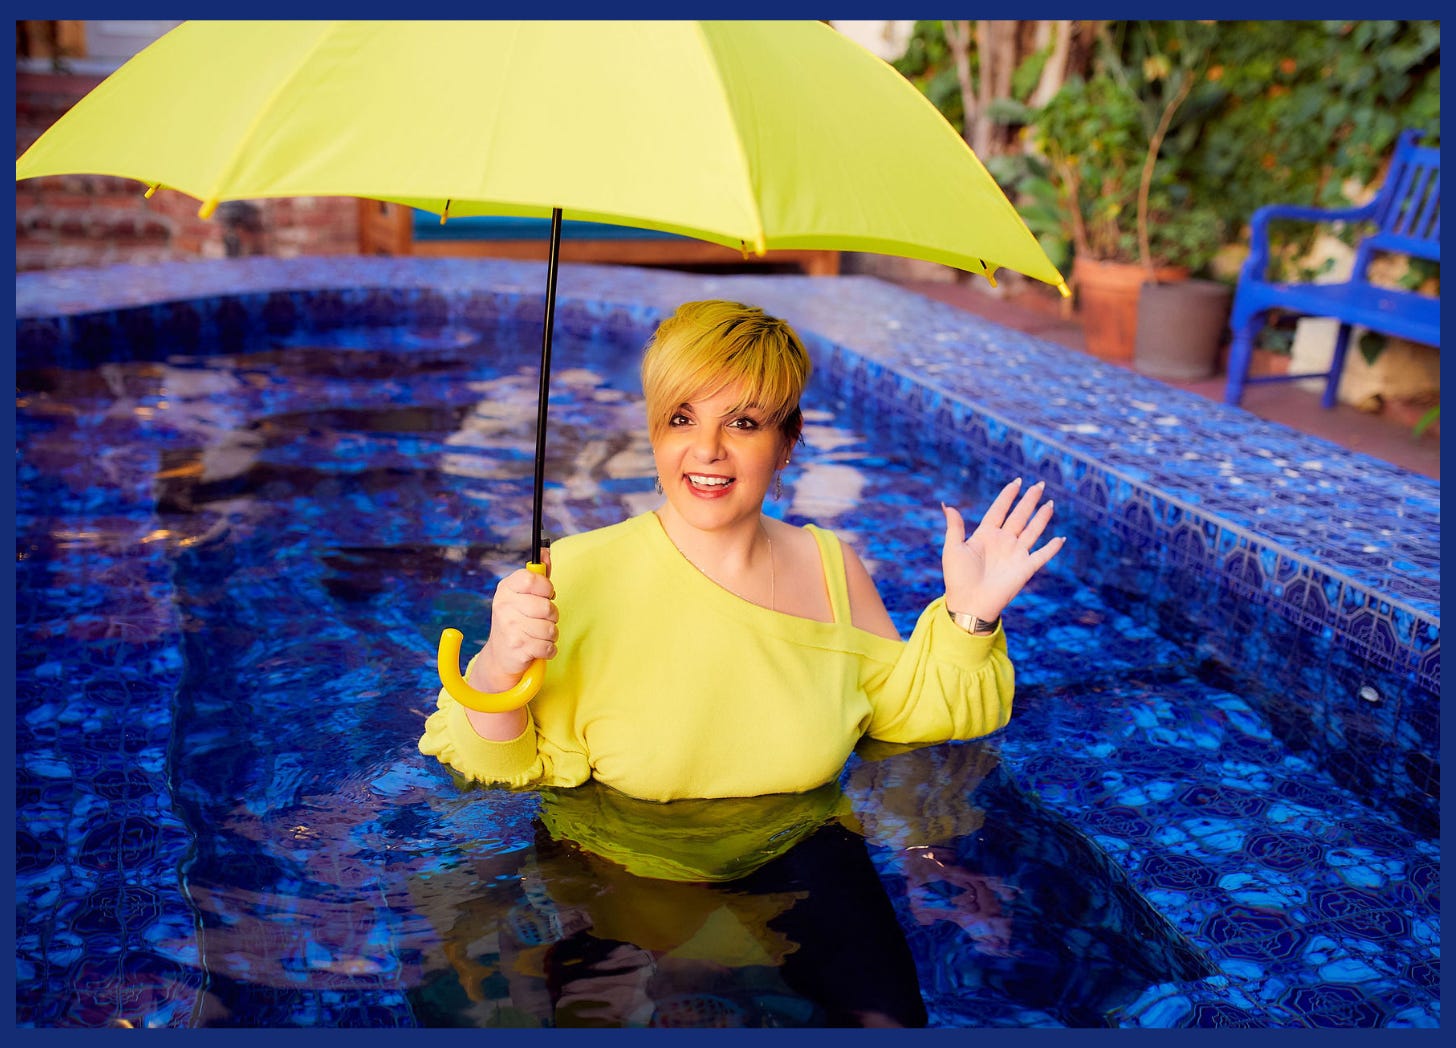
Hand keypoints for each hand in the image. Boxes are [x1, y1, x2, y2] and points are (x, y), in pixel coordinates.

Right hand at [470, 551, 557, 692]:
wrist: (500, 656)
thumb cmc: (517, 620)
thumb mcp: (523, 595)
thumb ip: (538, 574)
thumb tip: (546, 551)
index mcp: (506, 588)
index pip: (533, 579)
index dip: (546, 588)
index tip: (547, 595)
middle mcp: (504, 606)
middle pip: (547, 607)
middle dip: (552, 616)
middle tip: (541, 619)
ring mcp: (509, 628)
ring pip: (551, 629)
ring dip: (551, 634)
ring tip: (538, 634)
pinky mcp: (517, 649)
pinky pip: (549, 647)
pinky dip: (549, 650)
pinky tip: (538, 648)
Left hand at [941, 478, 1064, 621]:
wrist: (969, 603)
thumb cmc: (958, 578)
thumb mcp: (953, 549)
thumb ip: (954, 527)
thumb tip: (947, 505)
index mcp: (985, 535)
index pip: (999, 510)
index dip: (1008, 496)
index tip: (1017, 482)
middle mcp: (1003, 542)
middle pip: (1019, 516)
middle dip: (1029, 500)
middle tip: (1040, 485)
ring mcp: (1015, 554)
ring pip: (1032, 531)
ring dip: (1042, 518)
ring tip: (1050, 504)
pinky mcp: (1025, 568)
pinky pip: (1042, 555)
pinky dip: (1052, 548)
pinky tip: (1061, 538)